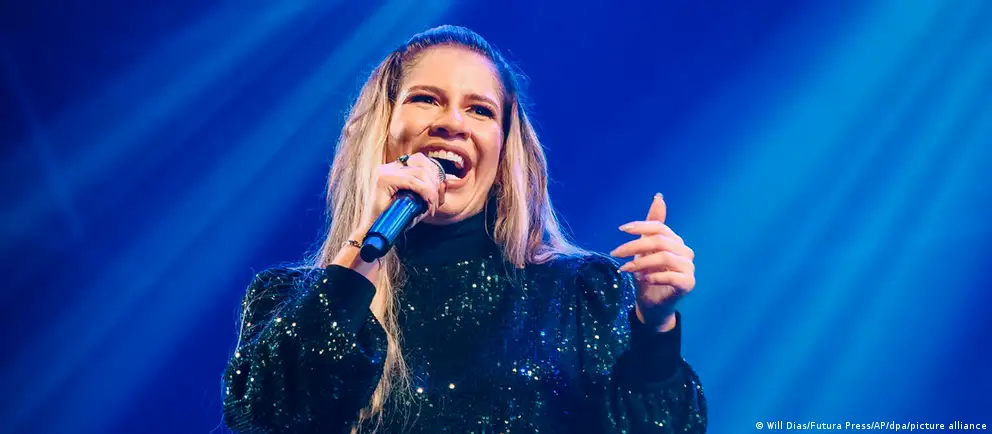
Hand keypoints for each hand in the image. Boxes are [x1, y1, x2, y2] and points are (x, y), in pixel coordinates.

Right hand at [359, 153, 446, 230]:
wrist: (373, 234)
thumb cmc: (393, 221)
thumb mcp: (415, 204)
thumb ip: (428, 192)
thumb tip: (444, 183)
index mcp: (394, 169)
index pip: (420, 161)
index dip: (435, 174)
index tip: (439, 195)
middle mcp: (388, 167)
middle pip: (422, 163)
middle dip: (436, 183)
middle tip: (437, 203)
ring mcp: (384, 172)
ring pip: (420, 172)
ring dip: (432, 190)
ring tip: (432, 206)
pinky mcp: (383, 180)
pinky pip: (413, 182)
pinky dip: (426, 194)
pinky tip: (428, 207)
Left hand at [610, 193, 695, 331]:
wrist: (652, 304)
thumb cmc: (647, 275)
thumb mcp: (643, 250)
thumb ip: (650, 226)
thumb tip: (658, 197)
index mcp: (675, 240)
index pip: (659, 227)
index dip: (640, 226)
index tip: (621, 230)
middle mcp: (685, 252)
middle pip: (660, 241)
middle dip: (634, 246)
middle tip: (616, 253)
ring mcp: (689, 268)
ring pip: (664, 257)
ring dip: (641, 262)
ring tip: (626, 269)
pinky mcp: (688, 284)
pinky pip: (671, 276)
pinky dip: (653, 276)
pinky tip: (642, 279)